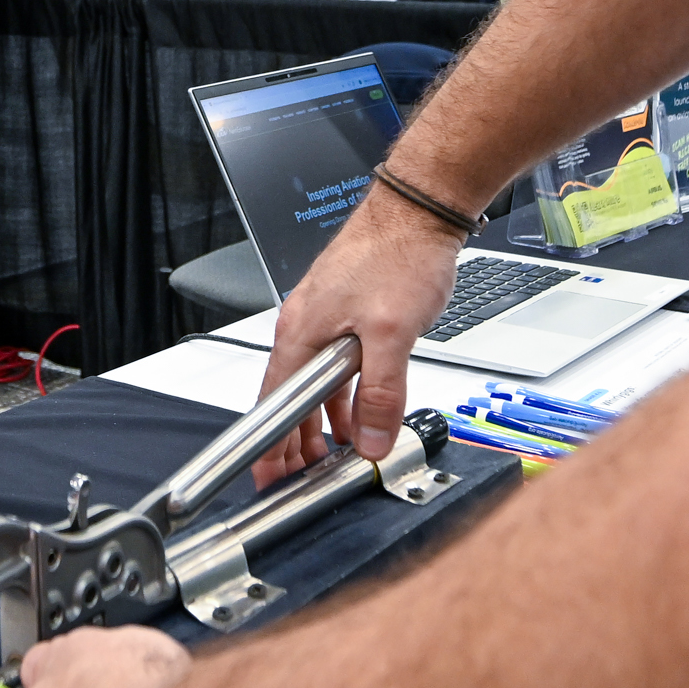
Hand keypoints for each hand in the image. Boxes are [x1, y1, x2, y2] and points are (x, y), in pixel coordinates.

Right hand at [252, 189, 463, 483]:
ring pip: (314, 382)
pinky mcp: (347, 310)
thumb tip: (374, 438)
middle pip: (289, 397)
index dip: (271, 447)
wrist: (419, 208)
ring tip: (332, 455)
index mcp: (301, 332)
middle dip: (293, 442)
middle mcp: (305, 324)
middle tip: (297, 478)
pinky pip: (334, 365)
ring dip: (322, 421)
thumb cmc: (398, 253)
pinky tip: (359, 412)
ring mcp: (325, 315)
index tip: (269, 477)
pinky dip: (343, 396)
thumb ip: (381, 393)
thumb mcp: (393, 334)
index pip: (274, 404)